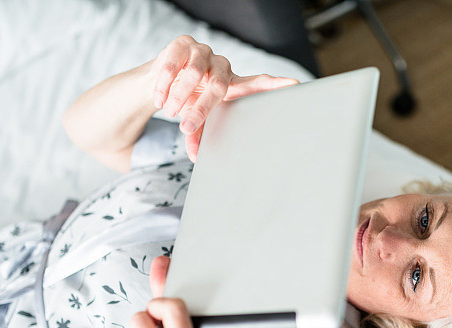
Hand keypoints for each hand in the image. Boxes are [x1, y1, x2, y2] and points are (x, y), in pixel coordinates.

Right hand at [149, 35, 298, 162]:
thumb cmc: (186, 102)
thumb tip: (196, 158)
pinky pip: (174, 65)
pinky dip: (164, 85)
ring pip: (195, 73)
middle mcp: (222, 66)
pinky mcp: (183, 44)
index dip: (275, 84)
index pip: (258, 83)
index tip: (294, 85)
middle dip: (200, 110)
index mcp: (232, 85)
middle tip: (186, 128)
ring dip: (178, 96)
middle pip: (219, 87)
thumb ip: (198, 136)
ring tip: (168, 110)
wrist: (157, 84)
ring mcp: (204, 52)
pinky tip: (158, 98)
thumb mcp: (194, 120)